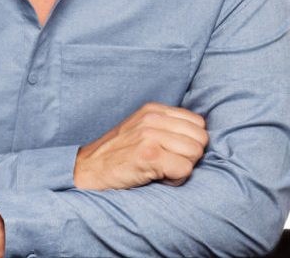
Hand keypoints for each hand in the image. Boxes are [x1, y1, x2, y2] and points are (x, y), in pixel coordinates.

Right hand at [73, 102, 208, 189]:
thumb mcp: (142, 129)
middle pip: (200, 138)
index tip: (172, 152)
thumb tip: (200, 138)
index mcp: (154, 109)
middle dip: (190, 156)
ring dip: (183, 168)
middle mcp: (153, 118)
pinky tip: (157, 178)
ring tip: (161, 171)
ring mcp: (150, 135)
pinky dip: (175, 180)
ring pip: (195, 153)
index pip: (198, 123)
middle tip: (168, 164)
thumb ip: (167, 127)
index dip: (190, 142)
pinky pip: (184, 169)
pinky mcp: (149, 155)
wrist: (89, 169)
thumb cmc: (119, 154)